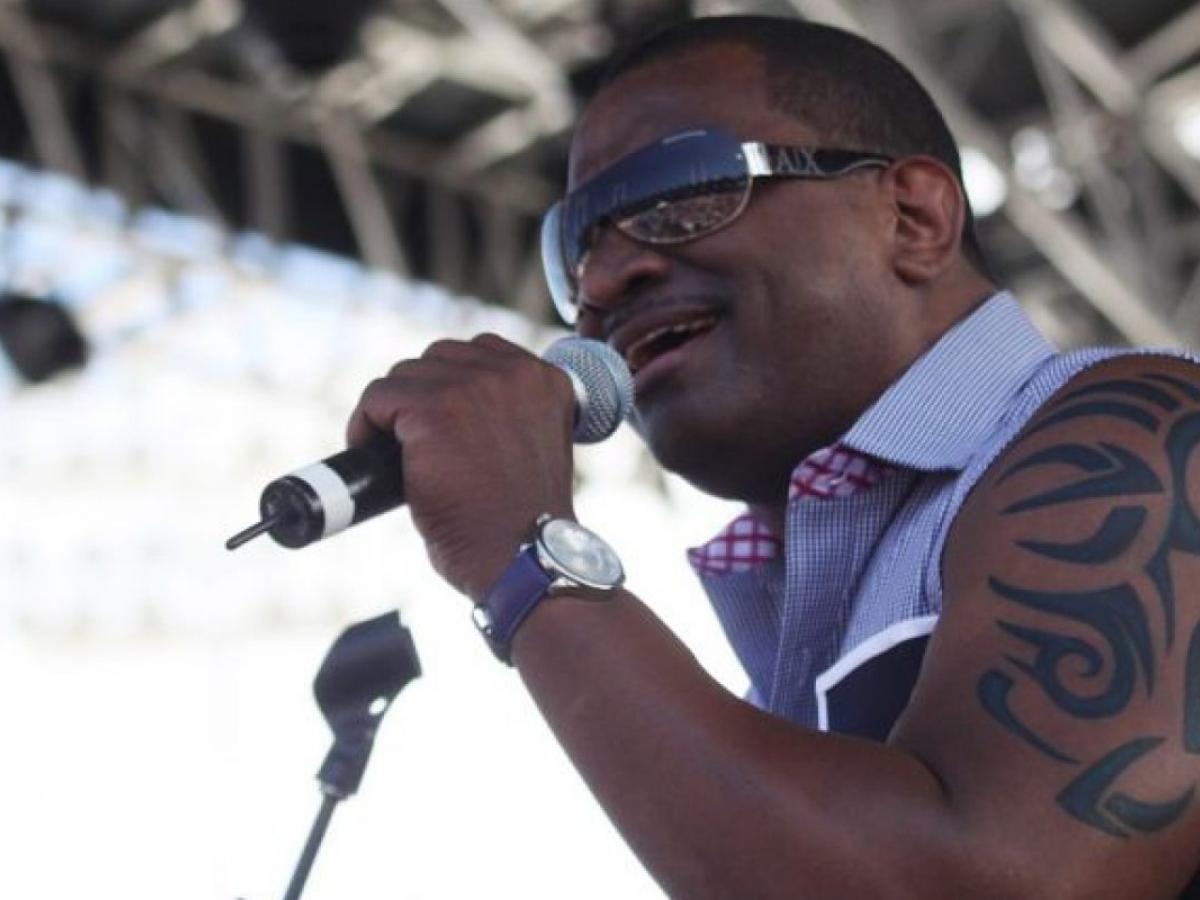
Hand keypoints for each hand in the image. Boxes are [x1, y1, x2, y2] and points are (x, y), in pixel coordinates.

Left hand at [345, 334, 577, 601]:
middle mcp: (514, 374)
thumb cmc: (523, 521)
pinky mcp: (432, 411)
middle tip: (412, 443)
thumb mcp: (532, 445)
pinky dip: (365, 426)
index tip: (440, 423)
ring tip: (391, 453)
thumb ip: (509, 411)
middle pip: (438, 358)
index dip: (450, 386)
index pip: (480, 352)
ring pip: (404, 376)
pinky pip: (378, 397)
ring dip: (391, 413)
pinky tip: (371, 453)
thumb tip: (451, 402)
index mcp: (545, 380)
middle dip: (420, 397)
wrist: (524, 560)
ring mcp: (472, 388)